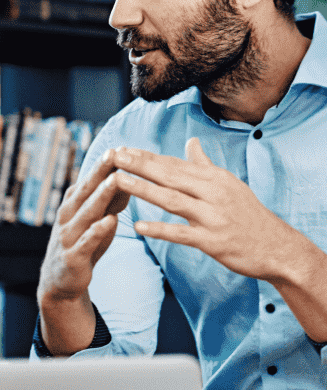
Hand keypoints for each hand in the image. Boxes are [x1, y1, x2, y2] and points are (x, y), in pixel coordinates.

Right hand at [38, 148, 130, 303]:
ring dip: (101, 195)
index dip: (104, 165)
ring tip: (116, 180)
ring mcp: (68, 236)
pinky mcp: (73, 257)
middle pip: (87, 191)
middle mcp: (67, 216)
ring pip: (87, 212)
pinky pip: (86, 242)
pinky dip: (97, 231)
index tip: (120, 147)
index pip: (91, 181)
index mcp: (73, 205)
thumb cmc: (82, 246)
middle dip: (101, 172)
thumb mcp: (96, 221)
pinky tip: (109, 221)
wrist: (60, 282)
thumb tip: (128, 178)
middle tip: (115, 153)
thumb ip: (110, 202)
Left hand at [109, 138, 315, 283]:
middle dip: (139, 164)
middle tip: (112, 155)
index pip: (174, 163)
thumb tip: (191, 141)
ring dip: (143, 189)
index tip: (122, 148)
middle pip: (170, 175)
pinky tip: (138, 226)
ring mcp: (213, 217)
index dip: (146, 156)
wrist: (278, 248)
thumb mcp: (229, 184)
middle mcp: (213, 193)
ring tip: (117, 180)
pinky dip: (160, 229)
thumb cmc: (248, 214)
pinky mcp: (213, 241)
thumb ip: (205, 164)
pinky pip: (182, 234)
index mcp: (214, 178)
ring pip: (172, 200)